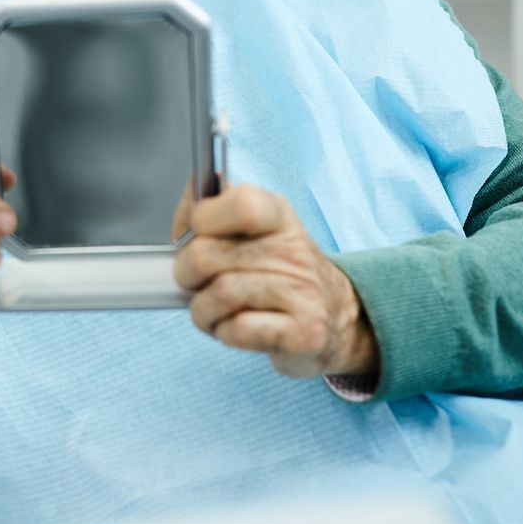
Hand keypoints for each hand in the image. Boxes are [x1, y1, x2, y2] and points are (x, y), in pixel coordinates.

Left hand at [173, 183, 378, 379]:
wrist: (337, 316)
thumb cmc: (279, 271)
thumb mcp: (254, 228)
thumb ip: (215, 207)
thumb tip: (194, 189)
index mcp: (279, 217)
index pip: (242, 203)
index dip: (203, 218)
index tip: (195, 233)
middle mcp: (295, 251)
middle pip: (207, 256)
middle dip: (185, 275)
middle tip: (196, 283)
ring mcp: (304, 294)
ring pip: (219, 295)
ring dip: (202, 310)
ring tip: (214, 310)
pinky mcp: (304, 334)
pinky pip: (238, 329)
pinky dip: (223, 332)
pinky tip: (235, 328)